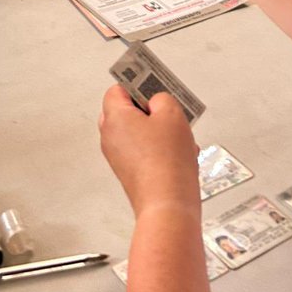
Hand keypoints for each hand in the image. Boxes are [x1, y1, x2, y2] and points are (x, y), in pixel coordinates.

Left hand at [99, 86, 200, 218]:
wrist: (168, 206)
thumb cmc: (167, 162)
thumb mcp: (171, 114)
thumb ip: (161, 98)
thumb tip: (156, 102)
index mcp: (114, 118)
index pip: (118, 89)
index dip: (138, 85)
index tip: (154, 85)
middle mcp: (110, 137)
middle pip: (128, 111)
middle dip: (151, 110)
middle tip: (170, 112)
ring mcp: (119, 157)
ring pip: (140, 133)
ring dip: (160, 132)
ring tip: (181, 139)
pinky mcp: (130, 173)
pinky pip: (144, 152)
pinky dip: (160, 150)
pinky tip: (181, 157)